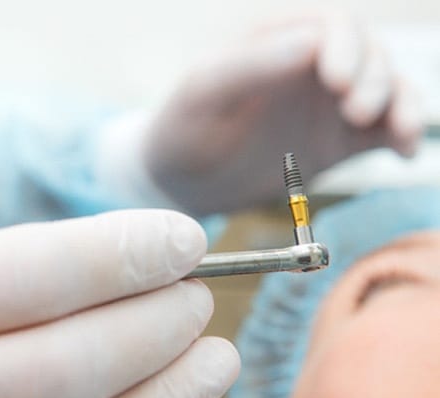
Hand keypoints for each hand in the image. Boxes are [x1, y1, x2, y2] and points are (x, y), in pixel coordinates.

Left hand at [144, 10, 423, 213]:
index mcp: (277, 41)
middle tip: (356, 112)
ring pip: (386, 90)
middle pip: (368, 55)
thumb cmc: (183, 128)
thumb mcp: (205, 92)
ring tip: (399, 133)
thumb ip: (252, 64)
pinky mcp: (338, 142)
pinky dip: (400, 137)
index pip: (331, 27)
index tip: (336, 82)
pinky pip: (382, 132)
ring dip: (402, 106)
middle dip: (374, 78)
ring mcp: (327, 105)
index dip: (345, 48)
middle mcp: (310, 67)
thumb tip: (312, 41)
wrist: (182, 183)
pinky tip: (403, 152)